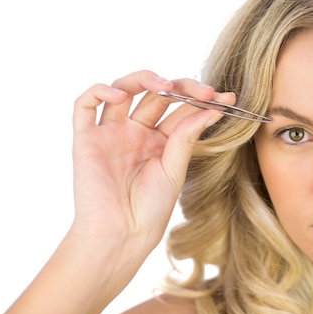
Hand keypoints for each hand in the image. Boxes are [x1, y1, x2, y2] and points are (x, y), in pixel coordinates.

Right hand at [70, 70, 231, 252]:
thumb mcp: (175, 169)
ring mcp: (111, 132)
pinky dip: (100, 92)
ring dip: (144, 79)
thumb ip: (187, 136)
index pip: (182, 109)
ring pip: (123, 89)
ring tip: (165, 85)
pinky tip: (121, 96)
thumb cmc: (150, 209)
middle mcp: (136, 131)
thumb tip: (212, 108)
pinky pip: (85, 105)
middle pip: (156, 94)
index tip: (227, 97)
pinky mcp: (87, 138)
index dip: (203, 100)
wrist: (122, 234)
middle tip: (204, 91)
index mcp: (161, 140)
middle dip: (182, 87)